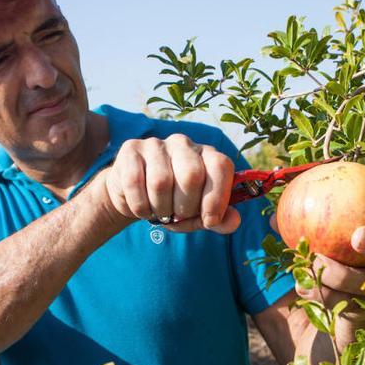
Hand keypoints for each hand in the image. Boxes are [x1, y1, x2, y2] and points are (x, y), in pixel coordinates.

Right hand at [101, 134, 240, 233]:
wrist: (133, 196)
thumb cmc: (172, 203)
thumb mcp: (197, 215)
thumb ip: (217, 219)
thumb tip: (234, 221)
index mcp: (206, 155)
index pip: (220, 166)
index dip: (217, 198)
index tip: (209, 221)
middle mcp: (183, 143)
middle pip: (191, 175)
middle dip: (186, 206)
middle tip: (178, 216)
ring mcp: (156, 144)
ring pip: (161, 182)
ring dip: (160, 209)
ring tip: (159, 213)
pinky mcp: (131, 149)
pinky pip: (135, 182)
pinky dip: (140, 206)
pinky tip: (142, 208)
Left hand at [270, 189, 364, 355]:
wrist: (310, 331)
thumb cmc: (309, 280)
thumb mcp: (302, 252)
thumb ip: (295, 233)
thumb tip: (272, 216)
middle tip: (358, 236)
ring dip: (343, 273)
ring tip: (317, 263)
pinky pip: (350, 305)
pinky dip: (325, 294)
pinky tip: (303, 289)